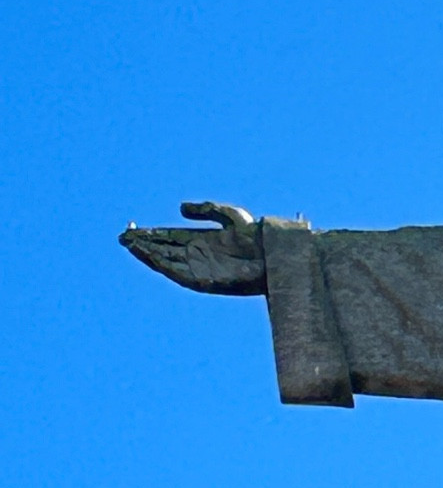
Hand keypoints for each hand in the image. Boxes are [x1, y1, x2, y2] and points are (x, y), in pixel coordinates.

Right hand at [119, 201, 267, 294]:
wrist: (274, 255)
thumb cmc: (256, 236)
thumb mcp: (230, 215)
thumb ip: (206, 209)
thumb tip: (180, 208)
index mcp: (201, 240)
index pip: (169, 237)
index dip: (151, 233)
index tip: (132, 227)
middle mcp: (197, 255)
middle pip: (163, 249)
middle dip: (143, 243)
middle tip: (123, 236)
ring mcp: (200, 268)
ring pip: (167, 261)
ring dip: (148, 254)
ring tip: (130, 244)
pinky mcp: (205, 280)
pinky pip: (179, 274)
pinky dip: (164, 265)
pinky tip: (150, 256)